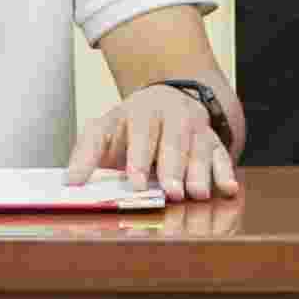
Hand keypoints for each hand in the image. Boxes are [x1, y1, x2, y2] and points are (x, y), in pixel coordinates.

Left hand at [68, 84, 240, 203]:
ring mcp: (197, 127)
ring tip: (196, 194)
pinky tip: (227, 189)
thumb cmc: (130, 126)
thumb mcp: (104, 131)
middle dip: (174, 166)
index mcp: (143, 111)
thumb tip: (71, 182)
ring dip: (200, 172)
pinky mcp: (214, 140)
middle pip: (176, 139)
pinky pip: (222, 155)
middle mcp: (174, 115)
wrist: (163, 104)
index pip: (142, 132)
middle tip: (171, 192)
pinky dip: (225, 172)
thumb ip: (85, 154)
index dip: (139, 157)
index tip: (136, 182)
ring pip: (202, 147)